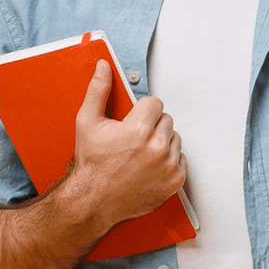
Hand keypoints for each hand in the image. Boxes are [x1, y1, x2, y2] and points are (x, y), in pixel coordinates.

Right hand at [69, 60, 185, 229]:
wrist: (93, 201)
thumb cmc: (91, 165)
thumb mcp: (88, 122)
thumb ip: (98, 90)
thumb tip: (104, 68)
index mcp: (139, 130)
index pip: (155, 103)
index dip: (141, 110)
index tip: (132, 121)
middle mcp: (157, 148)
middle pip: (166, 120)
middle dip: (151, 126)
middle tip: (133, 139)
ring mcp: (167, 166)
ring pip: (175, 139)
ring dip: (161, 142)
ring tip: (141, 152)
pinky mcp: (174, 181)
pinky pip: (181, 159)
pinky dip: (168, 161)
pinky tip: (149, 165)